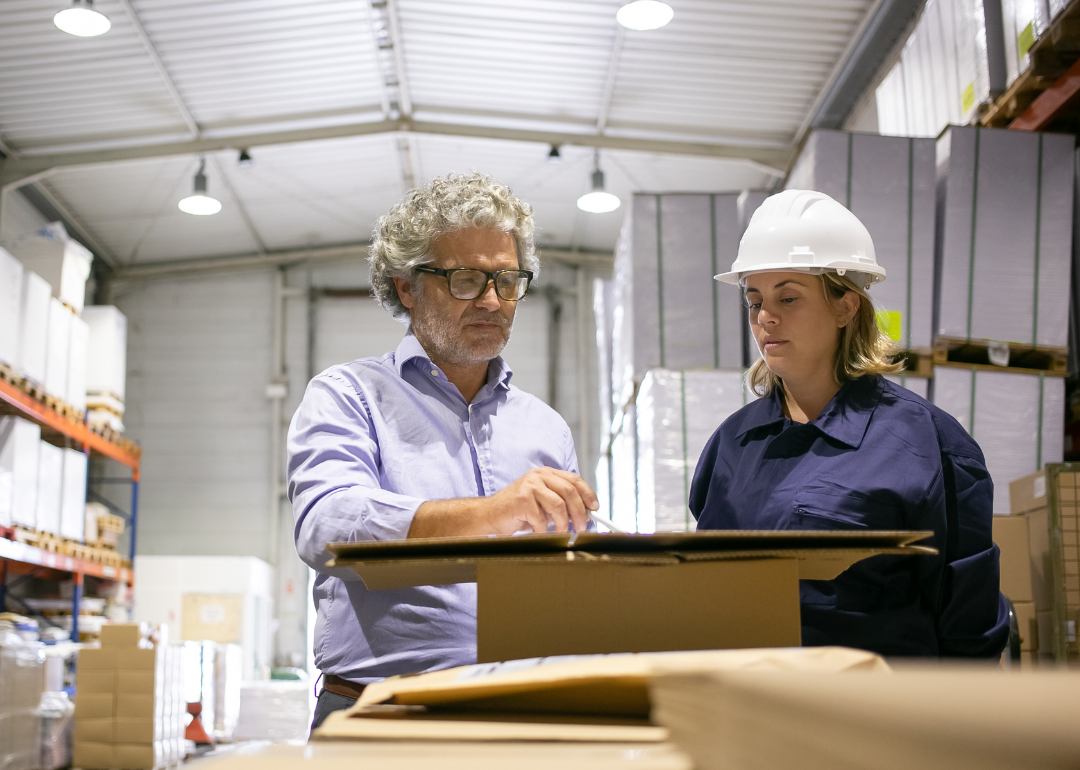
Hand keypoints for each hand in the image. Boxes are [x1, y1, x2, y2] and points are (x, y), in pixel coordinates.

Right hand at [481, 467, 597, 534]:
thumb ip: (560, 502)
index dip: (587, 494)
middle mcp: (538, 475)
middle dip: (579, 512)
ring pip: (558, 505)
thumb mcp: (543, 502)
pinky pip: (541, 519)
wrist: (490, 515)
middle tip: (581, 526)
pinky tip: (538, 532)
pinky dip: (542, 530)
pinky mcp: (522, 499)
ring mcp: (529, 485)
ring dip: (562, 524)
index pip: (574, 479)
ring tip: (561, 533)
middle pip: (569, 491)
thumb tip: (584, 513)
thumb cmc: (518, 511)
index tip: (594, 508)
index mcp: (546, 473)